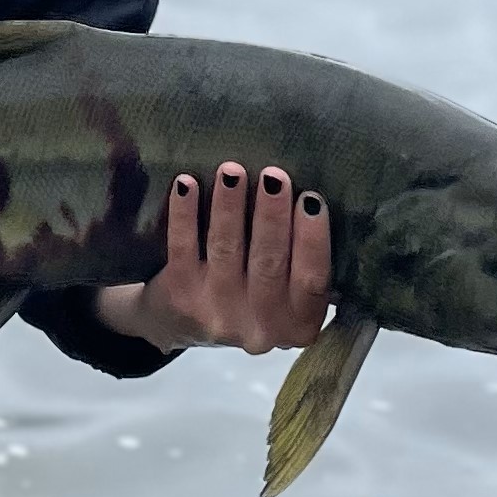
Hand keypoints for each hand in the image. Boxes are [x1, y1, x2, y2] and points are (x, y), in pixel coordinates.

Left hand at [97, 163, 331, 354]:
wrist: (182, 322)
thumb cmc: (254, 293)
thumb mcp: (290, 294)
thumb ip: (306, 262)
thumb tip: (315, 201)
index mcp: (299, 324)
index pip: (312, 281)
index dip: (312, 240)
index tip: (311, 199)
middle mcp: (261, 326)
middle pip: (269, 264)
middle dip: (272, 216)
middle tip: (274, 176)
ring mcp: (217, 312)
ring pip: (227, 251)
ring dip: (230, 208)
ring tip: (231, 171)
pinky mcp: (180, 296)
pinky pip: (183, 248)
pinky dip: (184, 214)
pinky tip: (187, 184)